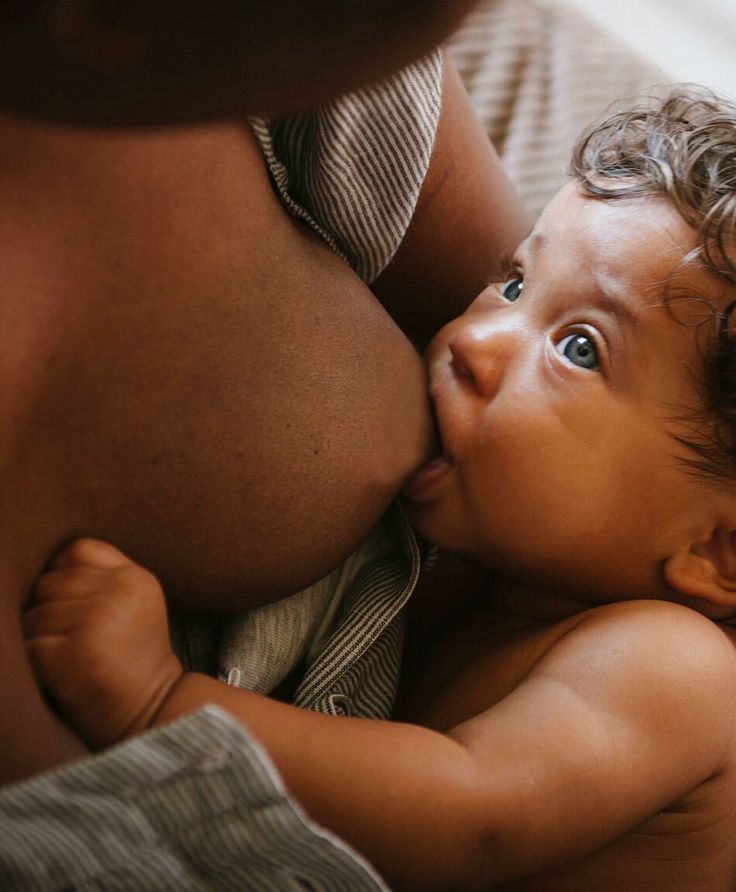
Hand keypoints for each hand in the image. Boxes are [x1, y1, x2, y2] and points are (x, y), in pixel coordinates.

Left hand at [24, 538, 182, 749]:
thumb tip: (46, 565)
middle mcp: (120, 592)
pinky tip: (57, 679)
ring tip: (67, 664)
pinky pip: (27, 648)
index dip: (62, 577)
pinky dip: (32, 666)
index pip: (75, 551)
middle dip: (46, 613)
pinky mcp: (75, 653)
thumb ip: (101, 576)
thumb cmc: (132, 665)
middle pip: (48, 584)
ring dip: (37, 642)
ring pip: (32, 616)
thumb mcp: (133, 607)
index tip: (72, 609)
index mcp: (135, 578)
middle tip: (70, 645)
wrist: (154, 718)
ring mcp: (98, 620)